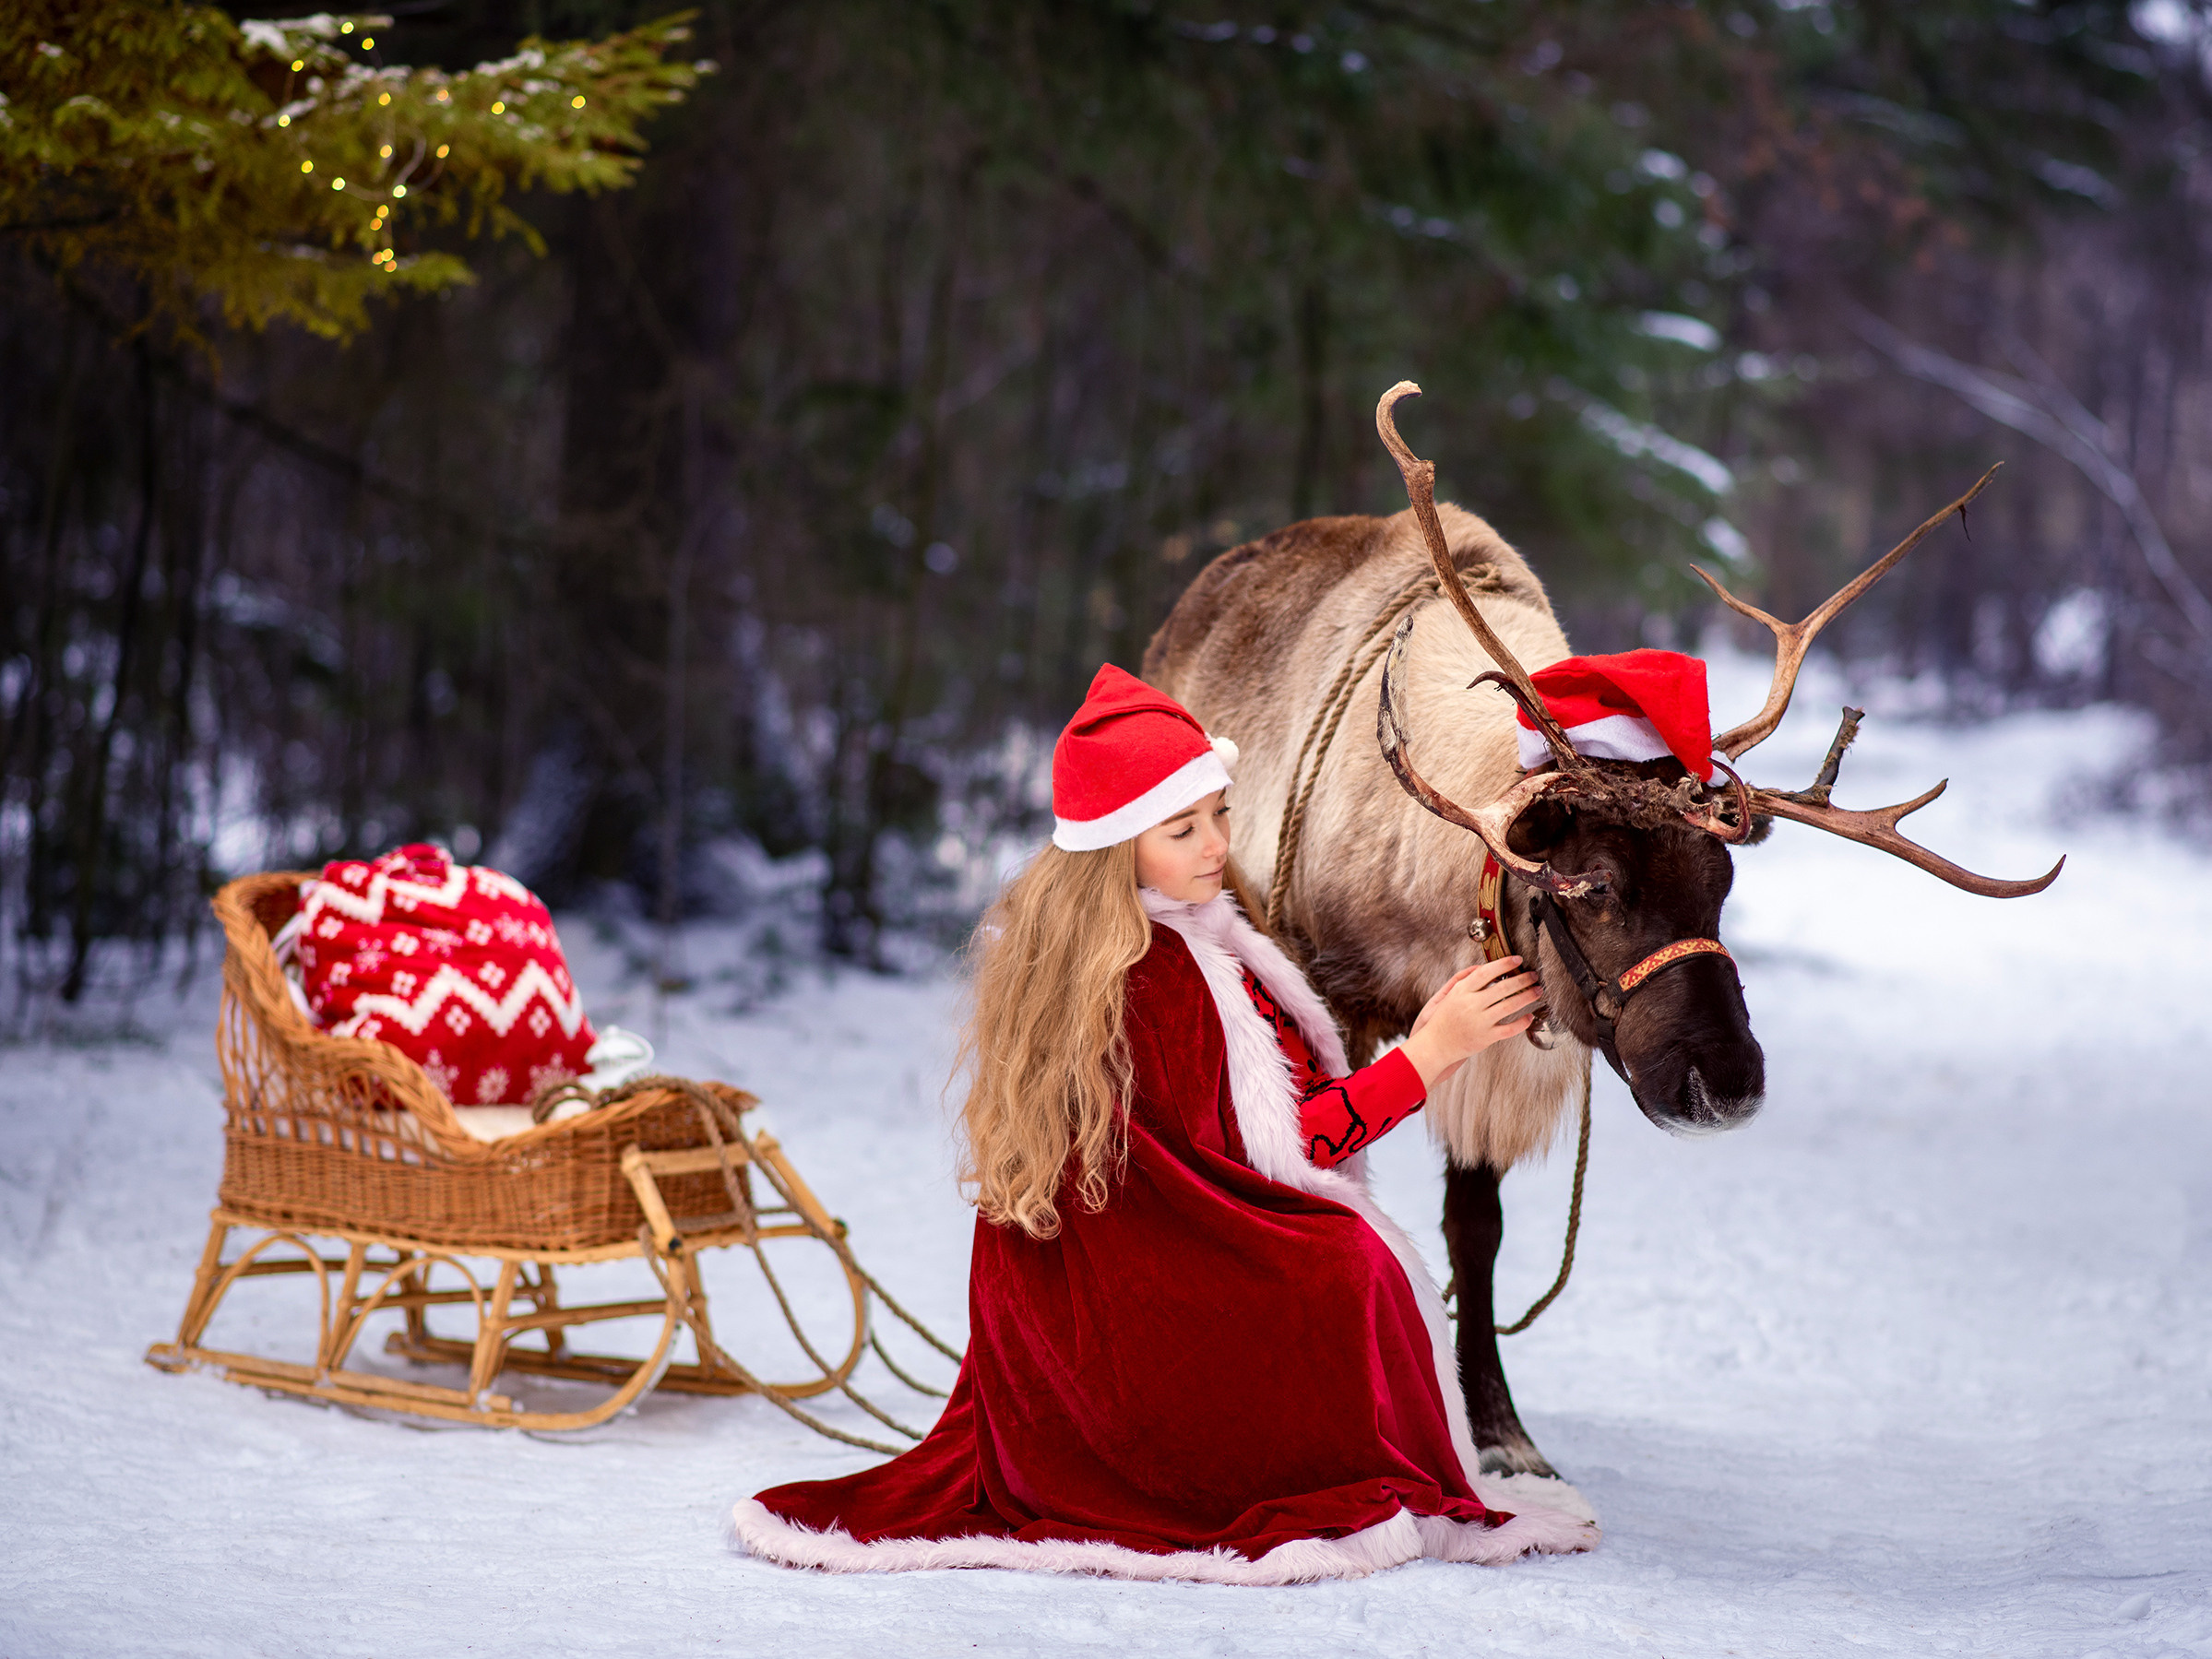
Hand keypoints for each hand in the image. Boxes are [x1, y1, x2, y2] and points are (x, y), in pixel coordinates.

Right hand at [1399, 956, 1543, 1090]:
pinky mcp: (1486, 1037)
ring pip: (1509, 1006)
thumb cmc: (1444, 1019)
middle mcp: (1471, 1005)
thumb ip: (1467, 981)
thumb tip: (1485, 968)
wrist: (1436, 1044)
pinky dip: (1522, 1022)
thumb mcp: (1450, 995)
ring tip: (1537, 991)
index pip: (1486, 972)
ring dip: (1526, 997)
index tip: (1518, 959)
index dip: (1504, 964)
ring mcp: (1479, 1022)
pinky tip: (1530, 1016)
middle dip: (1522, 979)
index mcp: (1461, 991)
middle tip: (1534, 975)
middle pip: (1502, 988)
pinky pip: (1509, 1029)